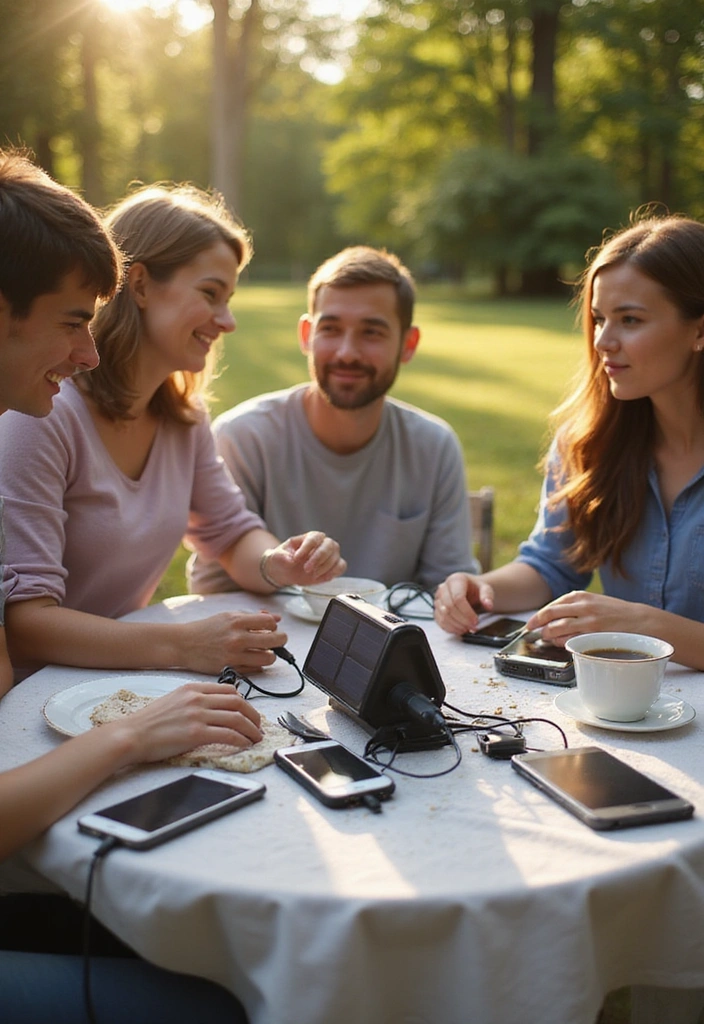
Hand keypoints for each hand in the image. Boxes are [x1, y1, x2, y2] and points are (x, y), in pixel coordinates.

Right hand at [113, 682, 262, 764]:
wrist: (132, 734)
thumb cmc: (150, 722)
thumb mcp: (174, 699)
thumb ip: (194, 699)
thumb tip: (215, 708)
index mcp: (192, 688)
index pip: (229, 690)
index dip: (245, 702)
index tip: (249, 713)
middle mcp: (197, 698)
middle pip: (238, 702)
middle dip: (253, 715)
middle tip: (258, 726)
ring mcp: (197, 715)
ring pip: (237, 718)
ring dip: (251, 729)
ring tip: (256, 738)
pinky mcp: (195, 733)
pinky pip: (228, 735)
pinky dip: (241, 740)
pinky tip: (244, 745)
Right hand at [178, 611, 287, 674]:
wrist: (184, 644)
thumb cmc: (207, 628)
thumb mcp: (229, 616)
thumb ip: (254, 616)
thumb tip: (277, 618)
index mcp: (237, 621)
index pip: (271, 622)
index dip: (274, 626)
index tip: (271, 628)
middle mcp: (237, 638)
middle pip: (275, 641)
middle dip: (280, 640)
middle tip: (276, 641)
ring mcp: (234, 655)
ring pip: (268, 658)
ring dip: (269, 655)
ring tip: (263, 651)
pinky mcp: (230, 669)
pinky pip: (255, 669)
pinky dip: (257, 664)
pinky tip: (250, 659)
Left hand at [265, 531, 346, 586]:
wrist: (286, 571)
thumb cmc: (283, 559)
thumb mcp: (277, 556)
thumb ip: (282, 556)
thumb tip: (290, 559)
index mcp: (310, 537)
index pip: (313, 538)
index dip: (306, 548)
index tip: (296, 559)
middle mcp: (323, 543)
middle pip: (328, 546)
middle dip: (318, 559)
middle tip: (306, 569)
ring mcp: (331, 554)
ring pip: (335, 557)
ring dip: (324, 568)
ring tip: (311, 575)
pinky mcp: (334, 566)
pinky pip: (341, 567)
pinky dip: (334, 572)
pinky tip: (323, 577)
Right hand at [434, 572, 494, 633]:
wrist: (470, 590)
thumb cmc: (476, 589)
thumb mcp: (485, 588)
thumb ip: (487, 596)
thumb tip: (488, 605)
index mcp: (455, 580)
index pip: (457, 598)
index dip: (466, 612)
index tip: (476, 621)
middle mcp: (443, 588)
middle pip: (449, 607)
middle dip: (462, 620)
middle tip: (473, 627)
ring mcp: (438, 599)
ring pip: (443, 616)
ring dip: (457, 625)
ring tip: (468, 629)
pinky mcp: (436, 609)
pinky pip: (440, 621)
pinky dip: (450, 628)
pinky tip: (461, 629)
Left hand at [525, 591, 642, 644]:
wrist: (642, 622)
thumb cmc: (617, 613)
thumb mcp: (595, 602)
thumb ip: (575, 607)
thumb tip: (553, 618)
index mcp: (581, 596)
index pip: (551, 606)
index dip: (538, 616)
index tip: (531, 623)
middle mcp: (582, 606)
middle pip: (549, 615)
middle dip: (537, 624)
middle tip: (531, 631)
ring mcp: (587, 621)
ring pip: (557, 629)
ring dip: (548, 635)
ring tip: (547, 639)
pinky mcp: (594, 635)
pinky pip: (570, 640)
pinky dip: (561, 643)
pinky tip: (561, 644)